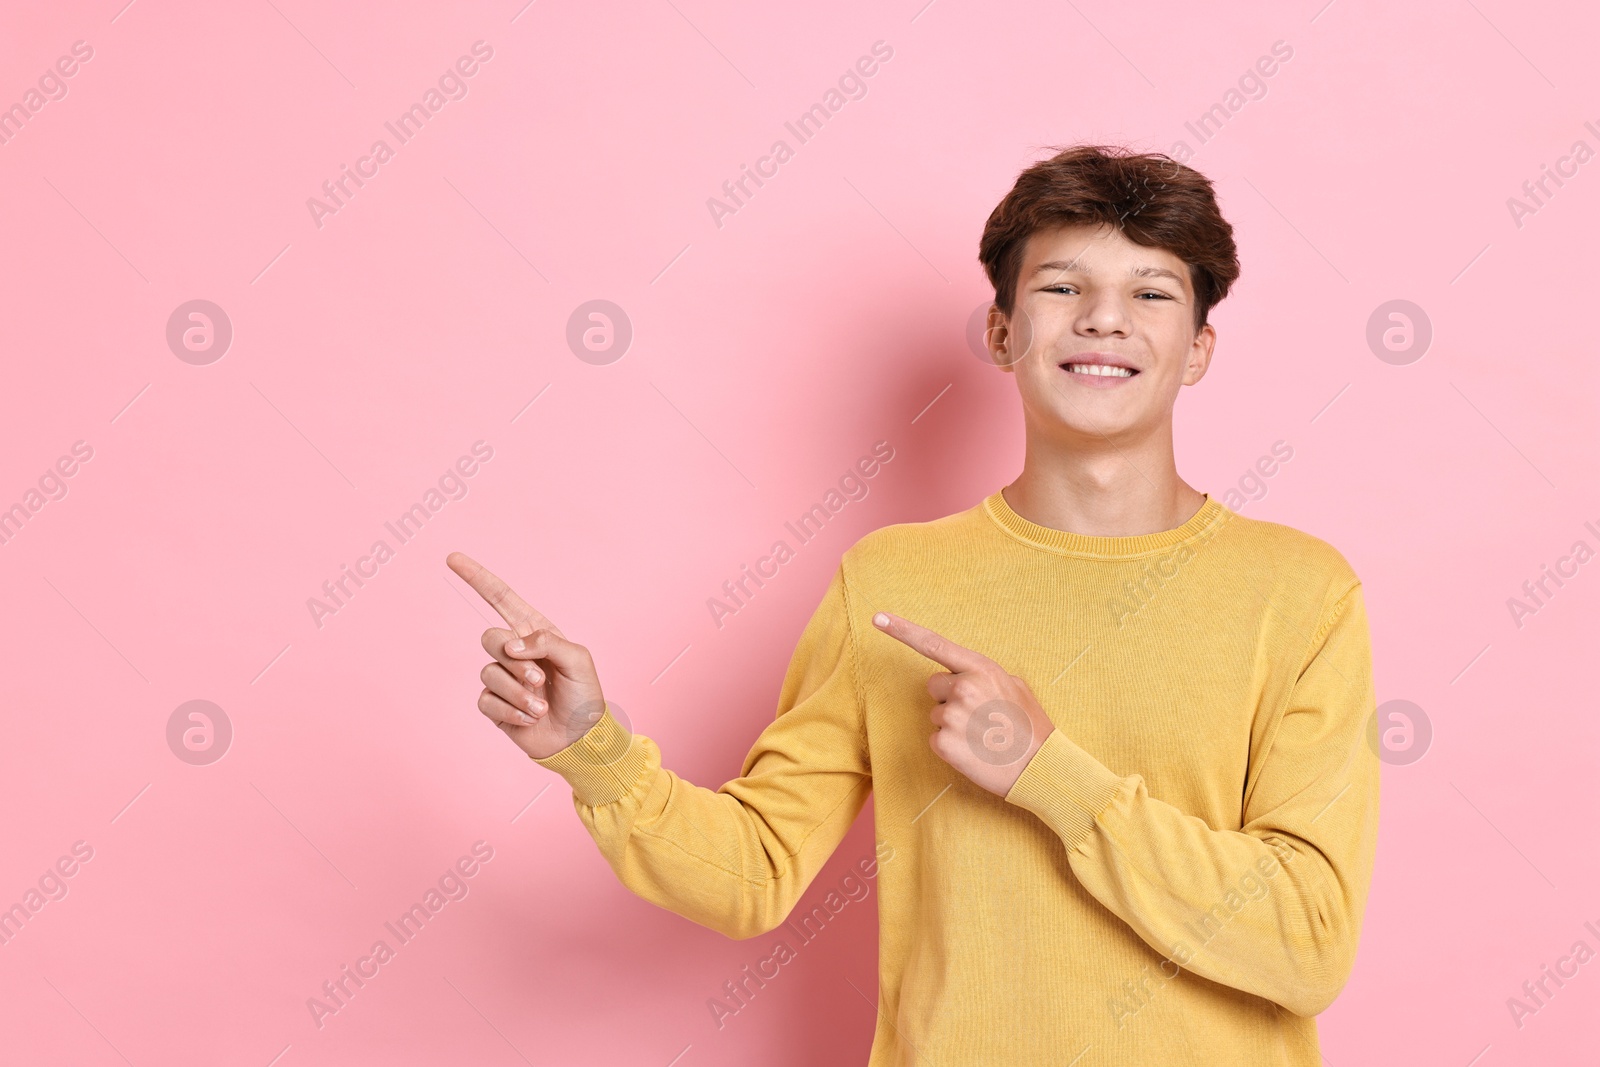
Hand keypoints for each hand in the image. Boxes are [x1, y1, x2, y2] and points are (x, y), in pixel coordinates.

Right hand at [446, 551, 608, 760]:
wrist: (581, 739)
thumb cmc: (585, 696)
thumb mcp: (577, 660)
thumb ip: (546, 642)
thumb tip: (511, 645)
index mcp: (535, 633)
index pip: (501, 599)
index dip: (478, 578)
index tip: (453, 558)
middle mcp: (515, 652)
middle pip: (490, 637)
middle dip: (514, 661)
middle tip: (540, 680)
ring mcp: (503, 678)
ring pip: (490, 672)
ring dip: (518, 692)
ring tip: (541, 707)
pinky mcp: (495, 705)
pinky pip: (487, 700)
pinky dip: (511, 710)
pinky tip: (530, 718)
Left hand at [872, 611, 1054, 796]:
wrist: (1041, 768)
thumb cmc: (1030, 727)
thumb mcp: (1015, 686)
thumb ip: (983, 674)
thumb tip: (963, 675)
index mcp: (981, 669)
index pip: (934, 644)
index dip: (903, 630)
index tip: (878, 618)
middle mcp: (963, 688)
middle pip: (934, 686)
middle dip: (949, 697)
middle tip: (979, 715)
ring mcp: (952, 717)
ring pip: (936, 714)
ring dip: (953, 724)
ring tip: (982, 735)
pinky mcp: (944, 744)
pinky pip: (935, 738)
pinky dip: (950, 746)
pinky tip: (975, 751)